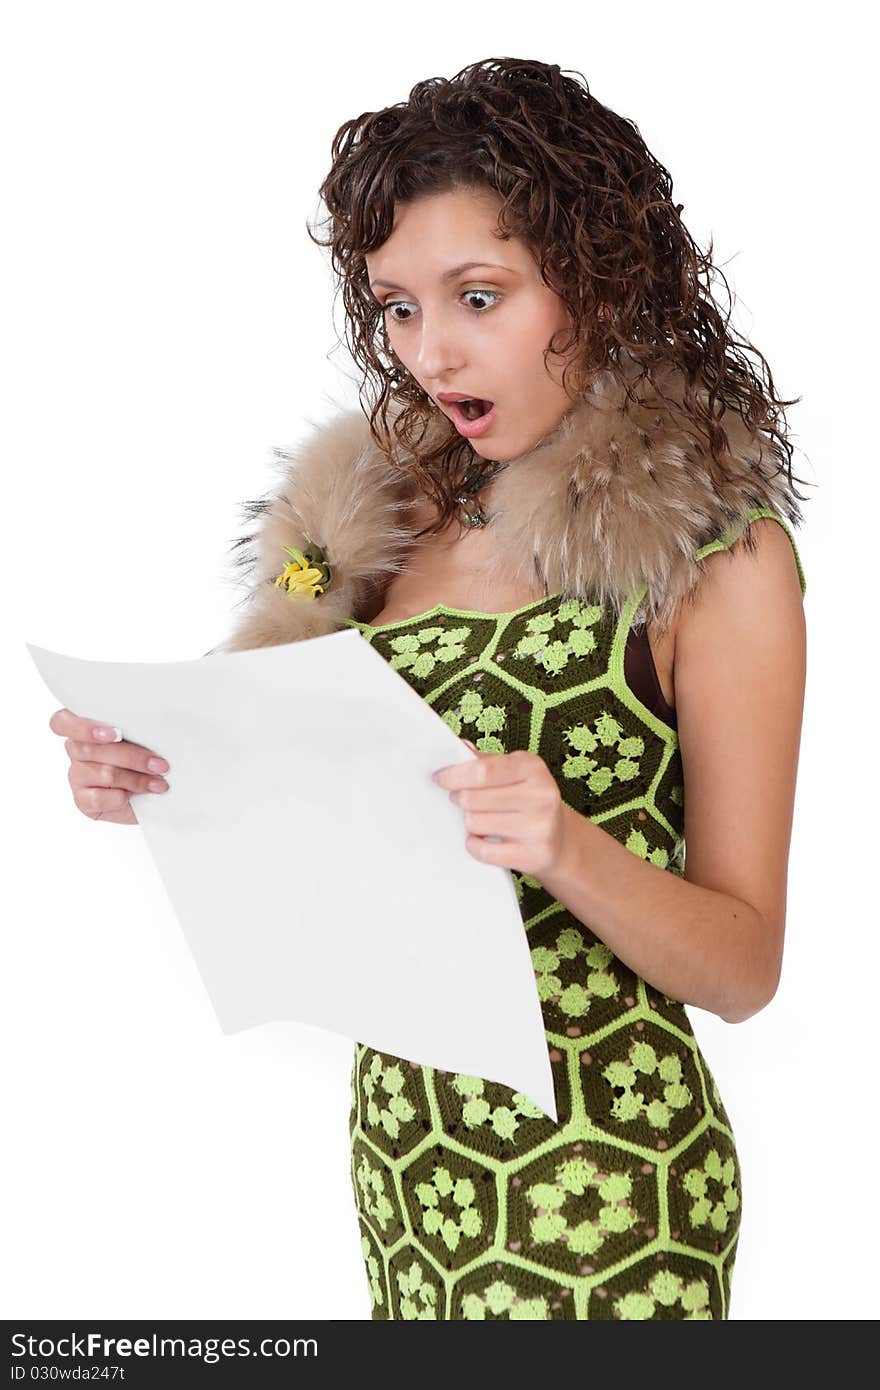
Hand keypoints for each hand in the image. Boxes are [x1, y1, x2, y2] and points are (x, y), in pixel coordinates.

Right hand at [48, 708, 170, 824]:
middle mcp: (76, 750)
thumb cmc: (146, 760)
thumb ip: (135, 730)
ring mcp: (77, 776)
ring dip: (136, 779)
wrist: (152, 796)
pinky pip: (99, 798)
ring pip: (103, 773)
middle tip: (160, 764)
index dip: (83, 728)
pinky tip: (137, 797)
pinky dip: (123, 797)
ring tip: (159, 783)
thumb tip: (153, 727)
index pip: (62, 722)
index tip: (115, 734)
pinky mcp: (83, 800)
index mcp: (85, 728)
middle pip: (90, 749)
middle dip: (132, 757)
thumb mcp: (143, 739)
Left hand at [432, 739, 570, 875]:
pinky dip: (474, 845)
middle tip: (461, 800)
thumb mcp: (513, 771)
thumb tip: (460, 748)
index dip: (455, 775)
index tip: (440, 778)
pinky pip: (483, 850)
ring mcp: (540, 827)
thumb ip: (485, 760)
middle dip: (459, 799)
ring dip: (470, 823)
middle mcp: (541, 795)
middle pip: (473, 798)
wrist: (559, 838)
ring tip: (482, 819)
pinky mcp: (534, 854)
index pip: (483, 771)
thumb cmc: (527, 799)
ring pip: (475, 823)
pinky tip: (482, 839)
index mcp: (533, 767)